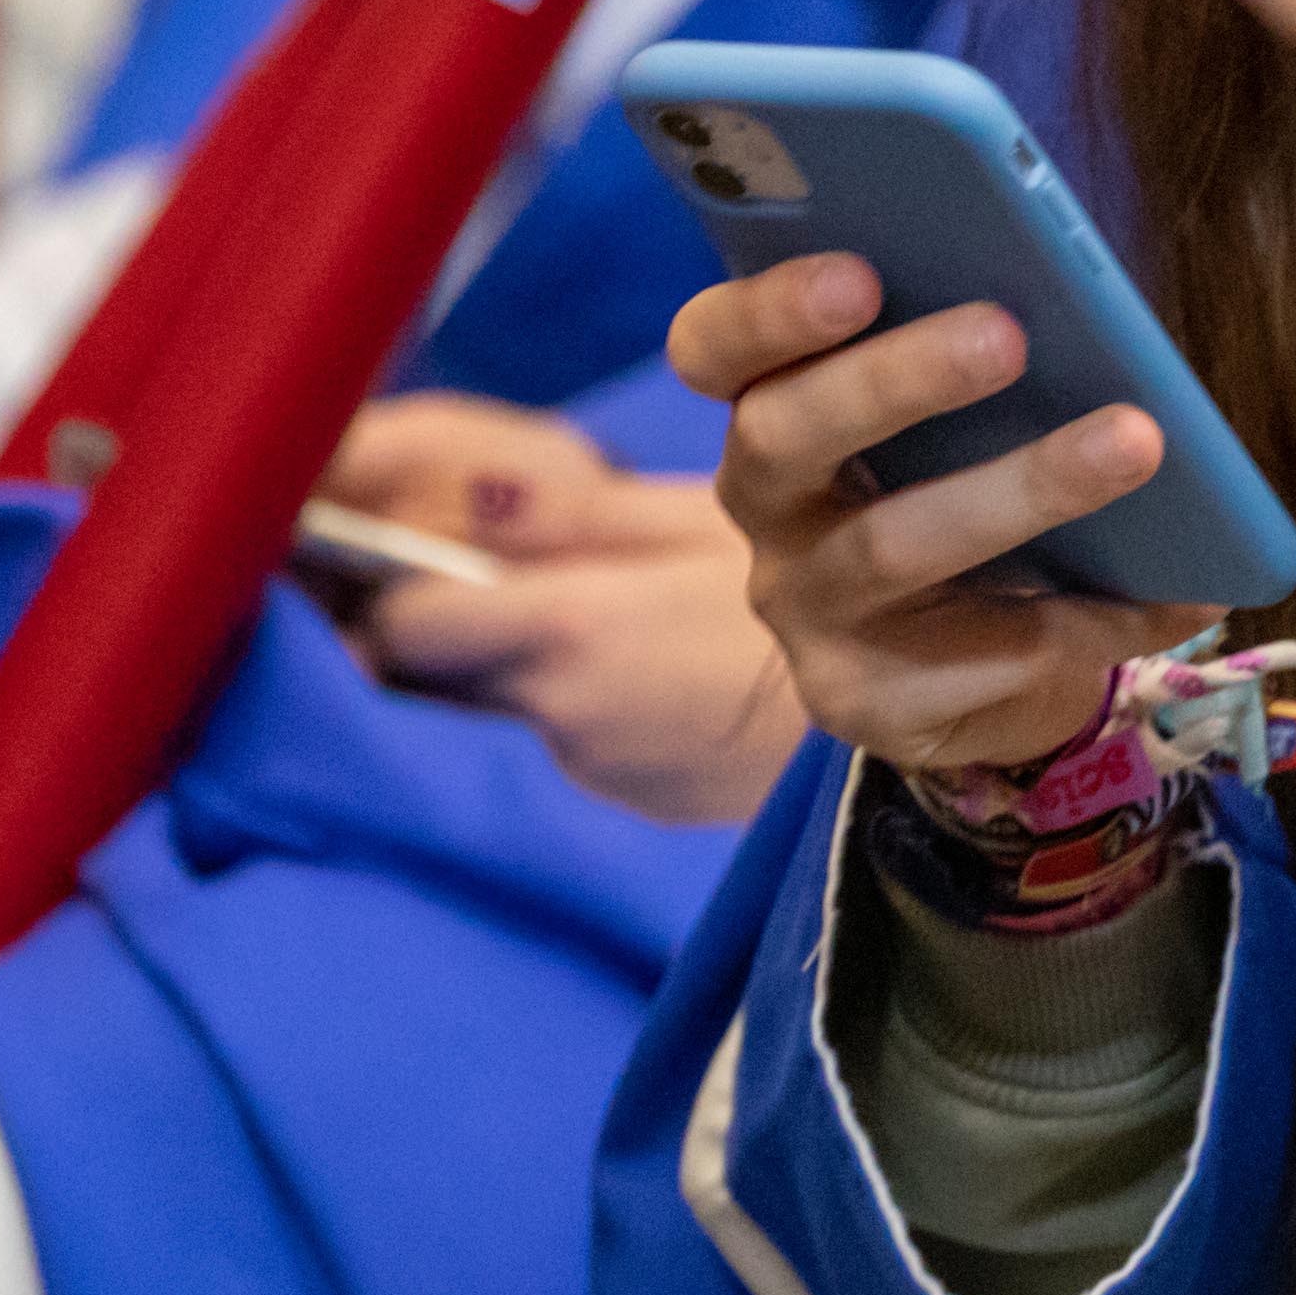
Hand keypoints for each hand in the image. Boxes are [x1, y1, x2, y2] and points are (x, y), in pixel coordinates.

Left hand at [332, 405, 814, 827]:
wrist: (904, 715)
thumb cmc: (819, 587)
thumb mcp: (700, 520)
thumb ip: (574, 515)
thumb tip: (469, 498)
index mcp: (570, 629)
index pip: (408, 622)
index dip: (391, 587)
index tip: (400, 556)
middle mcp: (562, 715)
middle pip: (439, 676)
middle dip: (443, 628)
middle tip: (488, 578)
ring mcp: (597, 768)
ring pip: (507, 708)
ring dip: (522, 666)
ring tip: (604, 615)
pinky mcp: (635, 796)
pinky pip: (572, 742)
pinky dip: (584, 706)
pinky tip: (653, 671)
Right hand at [688, 247, 1222, 779]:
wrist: (989, 662)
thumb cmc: (977, 481)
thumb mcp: (971, 412)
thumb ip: (988, 347)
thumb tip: (1095, 306)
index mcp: (774, 400)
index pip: (714, 347)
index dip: (769, 308)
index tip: (856, 269)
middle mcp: (768, 506)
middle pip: (783, 433)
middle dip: (895, 378)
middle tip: (1006, 334)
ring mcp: (807, 611)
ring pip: (893, 544)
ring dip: (1023, 487)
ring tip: (1134, 440)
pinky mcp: (865, 700)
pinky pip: (984, 652)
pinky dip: (1095, 612)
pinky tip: (1180, 583)